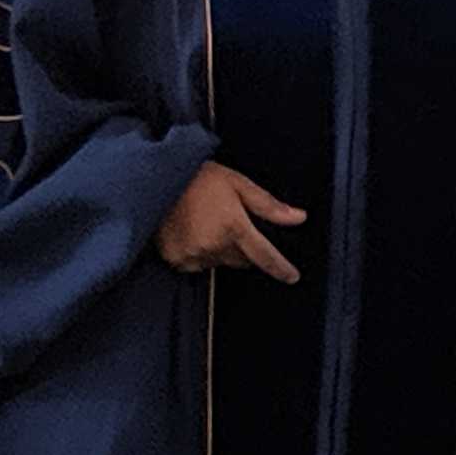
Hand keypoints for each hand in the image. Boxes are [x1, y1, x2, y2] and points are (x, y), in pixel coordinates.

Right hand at [156, 161, 307, 283]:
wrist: (156, 179)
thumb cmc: (198, 178)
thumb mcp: (238, 183)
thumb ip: (269, 205)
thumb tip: (299, 218)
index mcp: (234, 227)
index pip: (265, 256)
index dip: (281, 268)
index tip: (292, 277)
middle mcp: (215, 246)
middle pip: (242, 260)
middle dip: (243, 246)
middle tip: (229, 222)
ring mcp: (193, 255)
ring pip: (220, 262)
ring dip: (221, 249)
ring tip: (207, 222)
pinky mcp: (176, 259)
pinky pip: (197, 264)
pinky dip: (200, 253)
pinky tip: (192, 232)